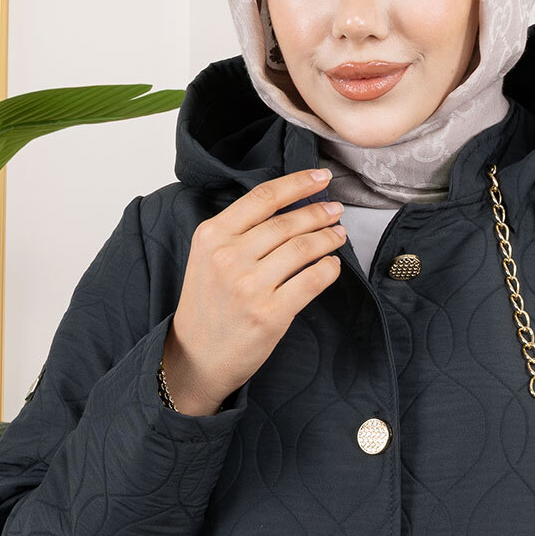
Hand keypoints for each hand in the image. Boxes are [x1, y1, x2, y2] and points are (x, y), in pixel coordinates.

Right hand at [161, 166, 347, 412]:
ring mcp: (249, 286)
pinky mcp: (269, 313)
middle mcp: (229, 257)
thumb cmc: (207, 306)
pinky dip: (328, 269)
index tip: (320, 178)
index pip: (263, 198)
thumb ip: (238, 232)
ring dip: (328, 238)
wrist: (195, 357)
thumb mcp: (207, 258)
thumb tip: (287, 207)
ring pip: (303, 248)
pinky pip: (311, 280)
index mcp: (212, 236)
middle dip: (318, 212)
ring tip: (339, 234)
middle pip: (287, 222)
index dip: (297, 183)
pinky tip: (332, 265)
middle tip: (336, 210)